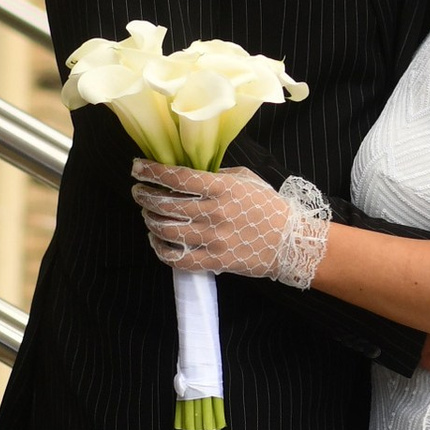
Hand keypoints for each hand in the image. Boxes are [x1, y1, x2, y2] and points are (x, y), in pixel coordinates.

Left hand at [133, 161, 329, 286]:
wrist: (291, 243)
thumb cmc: (269, 208)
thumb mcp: (246, 179)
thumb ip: (218, 174)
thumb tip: (189, 172)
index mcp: (222, 188)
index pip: (176, 177)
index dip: (151, 172)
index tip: (137, 168)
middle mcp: (214, 212)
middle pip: (165, 203)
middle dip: (144, 196)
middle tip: (138, 192)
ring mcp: (213, 239)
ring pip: (166, 229)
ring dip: (150, 220)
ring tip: (148, 214)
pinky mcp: (215, 261)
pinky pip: (176, 258)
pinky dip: (160, 249)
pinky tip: (156, 240)